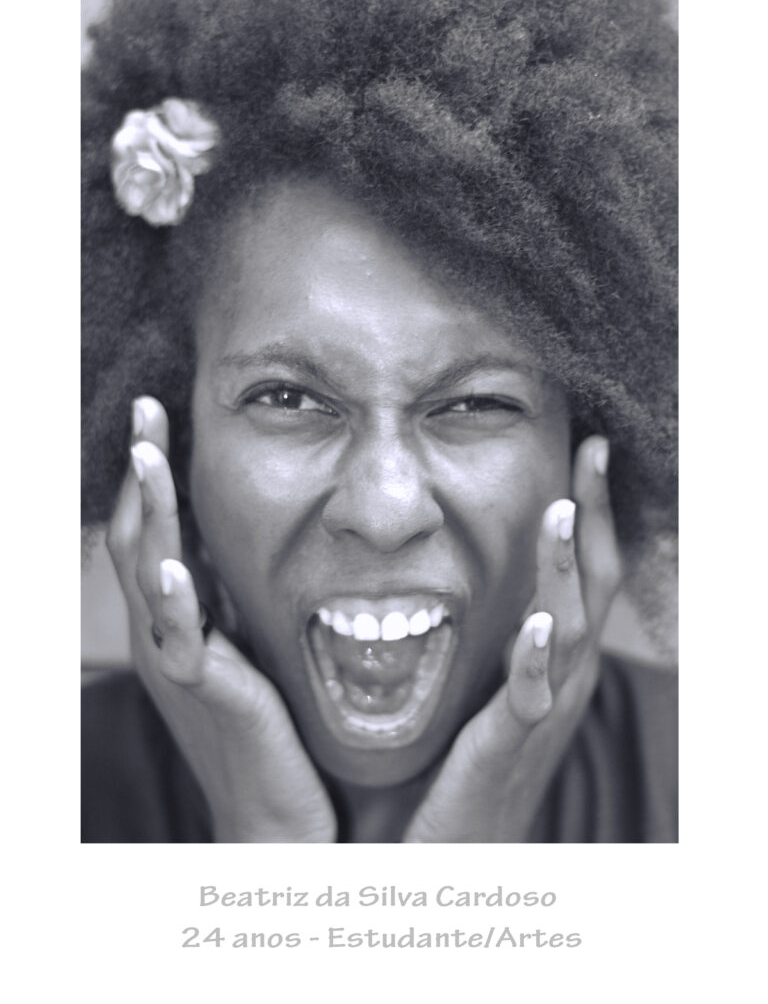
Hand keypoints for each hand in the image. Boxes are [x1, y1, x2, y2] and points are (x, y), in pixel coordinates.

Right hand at [106, 396, 335, 842]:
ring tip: (147, 458)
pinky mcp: (207, 693)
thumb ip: (239, 594)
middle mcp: (166, 632)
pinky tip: (176, 567)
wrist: (275, 815)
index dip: (155, 472)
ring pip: (149, 575)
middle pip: (138, 536)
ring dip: (148, 514)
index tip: (163, 415)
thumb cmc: (266, 727)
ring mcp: (180, 662)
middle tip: (148, 409)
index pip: (156, 528)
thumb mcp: (247, 644)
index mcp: (178, 617)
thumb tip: (249, 538)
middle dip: (143, 471)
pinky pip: (182, 641)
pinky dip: (175, 601)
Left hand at [403, 436, 621, 841]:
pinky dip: (536, 658)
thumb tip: (465, 570)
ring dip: (565, 567)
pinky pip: (530, 697)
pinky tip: (536, 622)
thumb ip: (493, 630)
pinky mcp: (509, 745)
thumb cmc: (467, 761)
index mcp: (557, 656)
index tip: (584, 447)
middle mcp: (564, 677)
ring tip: (562, 508)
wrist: (462, 854)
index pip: (585, 570)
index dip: (591, 509)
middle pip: (594, 583)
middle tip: (591, 448)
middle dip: (594, 514)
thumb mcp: (489, 681)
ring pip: (569, 627)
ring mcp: (543, 711)